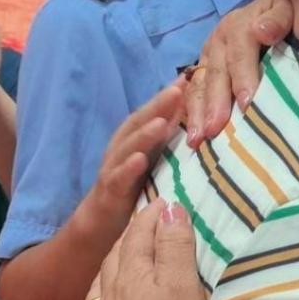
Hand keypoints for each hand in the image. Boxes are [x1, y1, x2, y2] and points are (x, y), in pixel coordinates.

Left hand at [78, 200, 204, 299]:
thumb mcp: (183, 286)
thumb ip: (175, 246)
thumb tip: (169, 209)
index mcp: (131, 273)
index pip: (140, 234)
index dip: (152, 214)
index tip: (164, 199)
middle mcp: (107, 293)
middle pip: (116, 255)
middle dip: (131, 235)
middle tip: (146, 223)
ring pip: (100, 283)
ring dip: (112, 265)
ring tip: (124, 260)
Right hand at [89, 79, 186, 214]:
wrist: (102, 221)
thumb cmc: (134, 185)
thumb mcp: (155, 157)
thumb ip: (169, 135)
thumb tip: (196, 109)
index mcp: (136, 138)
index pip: (153, 112)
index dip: (169, 95)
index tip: (190, 77)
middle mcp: (123, 148)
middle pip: (139, 123)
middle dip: (157, 106)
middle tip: (177, 90)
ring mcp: (114, 168)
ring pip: (127, 147)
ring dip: (144, 134)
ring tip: (161, 122)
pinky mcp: (110, 191)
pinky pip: (118, 178)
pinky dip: (128, 167)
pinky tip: (139, 160)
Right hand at [185, 0, 290, 145]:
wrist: (272, 15)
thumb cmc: (281, 20)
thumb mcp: (284, 10)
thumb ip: (277, 19)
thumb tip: (263, 31)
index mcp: (237, 26)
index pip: (240, 54)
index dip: (243, 77)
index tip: (247, 103)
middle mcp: (217, 43)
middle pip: (215, 74)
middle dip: (214, 104)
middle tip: (214, 130)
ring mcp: (206, 60)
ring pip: (198, 87)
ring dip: (196, 114)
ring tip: (197, 140)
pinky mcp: (201, 74)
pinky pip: (191, 95)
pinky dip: (190, 116)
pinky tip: (190, 137)